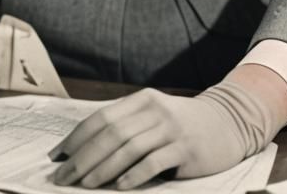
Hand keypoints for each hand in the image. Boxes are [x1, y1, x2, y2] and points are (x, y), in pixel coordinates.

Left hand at [49, 66, 286, 189]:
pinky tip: (118, 187)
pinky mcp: (187, 149)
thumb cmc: (183, 125)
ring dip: (102, 167)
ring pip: (128, 147)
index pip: (101, 118)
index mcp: (141, 100)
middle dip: (82, 156)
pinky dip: (133, 174)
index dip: (77, 137)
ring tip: (84, 183)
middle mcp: (154, 110)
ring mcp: (171, 128)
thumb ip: (127, 126)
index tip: (57, 156)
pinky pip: (154, 162)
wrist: (229, 123)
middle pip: (110, 133)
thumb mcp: (154, 116)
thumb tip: (86, 150)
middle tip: (63, 176)